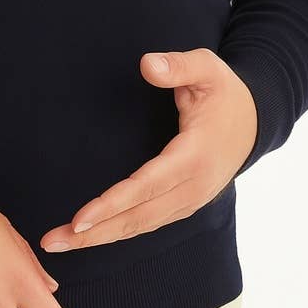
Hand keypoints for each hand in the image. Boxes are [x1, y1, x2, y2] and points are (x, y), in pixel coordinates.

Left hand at [40, 49, 257, 253]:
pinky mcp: (185, 204)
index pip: (146, 186)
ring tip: (61, 242)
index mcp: (195, 157)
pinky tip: (91, 236)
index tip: (80, 218)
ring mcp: (190, 200)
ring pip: (141, 226)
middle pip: (138, 217)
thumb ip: (178, 66)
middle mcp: (193, 188)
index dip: (112, 204)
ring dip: (100, 238)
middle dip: (94, 232)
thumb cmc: (225, 93)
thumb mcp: (208, 68)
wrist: (255, 121)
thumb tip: (147, 65)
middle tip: (52, 240)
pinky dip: (118, 232)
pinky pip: (148, 223)